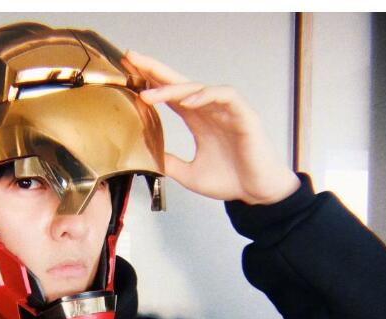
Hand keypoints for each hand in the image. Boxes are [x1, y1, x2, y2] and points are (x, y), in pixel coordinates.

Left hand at [123, 50, 299, 204]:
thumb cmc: (231, 181)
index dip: (150, 81)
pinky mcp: (244, 115)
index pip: (171, 94)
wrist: (257, 193)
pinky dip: (205, 96)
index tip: (128, 72)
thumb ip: (170, 162)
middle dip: (154, 69)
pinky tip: (186, 101)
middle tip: (130, 58)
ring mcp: (227, 110)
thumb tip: (146, 157)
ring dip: (172, 88)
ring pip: (197, 88)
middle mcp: (210, 110)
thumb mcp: (190, 174)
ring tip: (149, 94)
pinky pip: (224, 95)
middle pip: (179, 82)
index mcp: (198, 120)